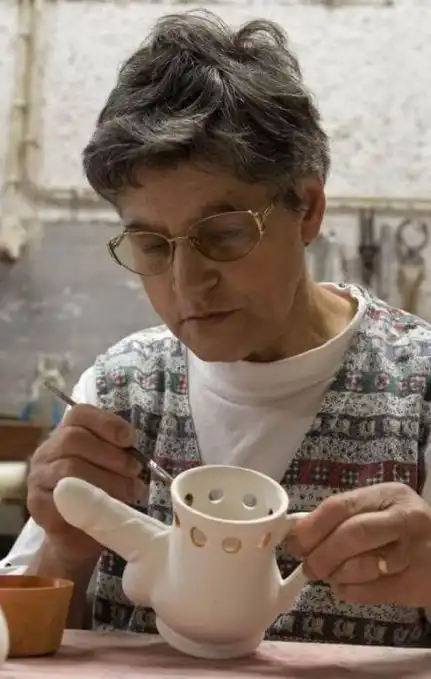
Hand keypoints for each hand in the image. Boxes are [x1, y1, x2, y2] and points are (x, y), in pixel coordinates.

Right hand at [27, 404, 144, 566]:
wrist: (76, 536)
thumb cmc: (98, 494)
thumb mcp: (110, 468)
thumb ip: (118, 454)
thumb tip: (137, 456)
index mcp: (65, 434)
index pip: (79, 414)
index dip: (107, 422)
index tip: (130, 439)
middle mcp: (47, 451)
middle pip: (73, 438)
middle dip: (110, 454)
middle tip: (134, 470)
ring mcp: (38, 477)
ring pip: (70, 468)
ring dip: (107, 479)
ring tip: (131, 491)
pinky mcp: (37, 504)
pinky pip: (64, 498)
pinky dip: (92, 501)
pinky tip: (110, 508)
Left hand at [288, 482, 430, 606]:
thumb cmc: (402, 530)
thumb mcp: (379, 510)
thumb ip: (344, 517)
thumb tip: (299, 535)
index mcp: (389, 494)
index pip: (340, 506)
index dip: (312, 527)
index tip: (293, 542)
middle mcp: (404, 519)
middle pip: (351, 534)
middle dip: (321, 555)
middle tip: (308, 568)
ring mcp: (413, 552)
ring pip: (361, 566)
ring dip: (336, 575)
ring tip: (330, 575)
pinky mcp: (415, 583)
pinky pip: (371, 592)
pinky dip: (350, 592)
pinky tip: (348, 586)